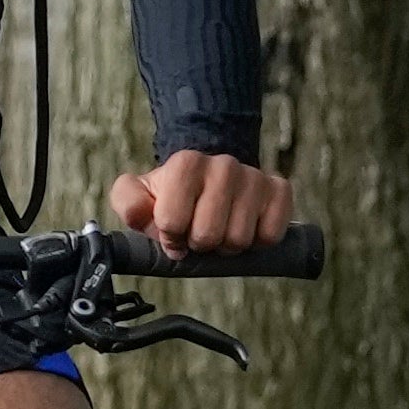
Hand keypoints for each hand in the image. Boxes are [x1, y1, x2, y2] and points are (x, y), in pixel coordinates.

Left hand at [106, 148, 294, 262]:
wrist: (210, 180)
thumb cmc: (172, 195)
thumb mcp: (139, 195)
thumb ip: (128, 202)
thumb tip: (142, 214)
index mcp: (186, 163)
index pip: (172, 222)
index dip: (170, 236)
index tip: (172, 231)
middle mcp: (223, 165)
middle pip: (208, 235)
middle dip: (199, 243)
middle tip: (197, 233)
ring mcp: (254, 176)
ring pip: (239, 239)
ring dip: (226, 246)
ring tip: (220, 230)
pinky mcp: (279, 190)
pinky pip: (270, 235)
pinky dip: (257, 242)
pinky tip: (245, 227)